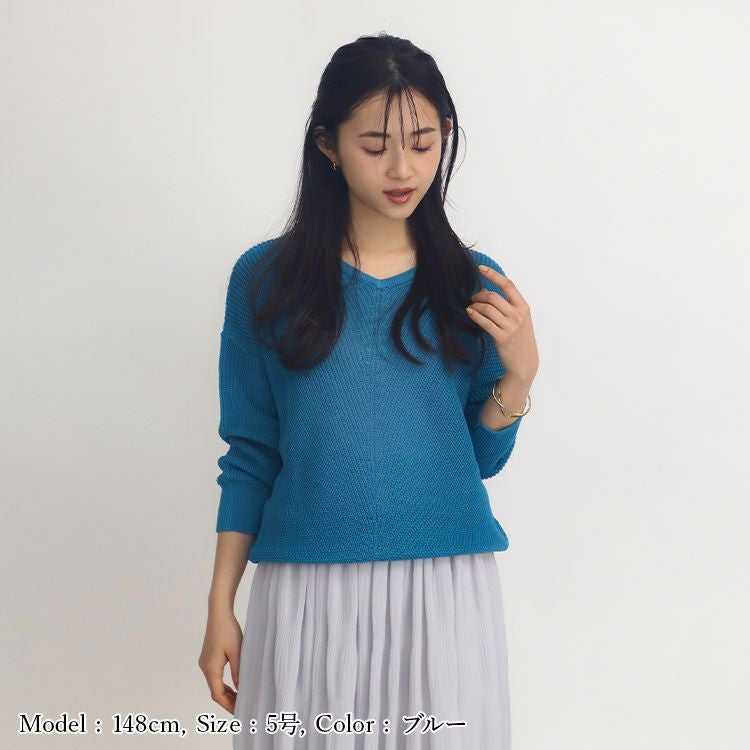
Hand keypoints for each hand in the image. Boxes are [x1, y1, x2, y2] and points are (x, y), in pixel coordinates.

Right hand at [198, 610, 242, 713]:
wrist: (219, 613)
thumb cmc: (228, 630)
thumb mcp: (237, 652)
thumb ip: (239, 672)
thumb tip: (242, 689)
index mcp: (210, 668)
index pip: (217, 694)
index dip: (228, 705)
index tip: (240, 711)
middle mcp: (205, 667)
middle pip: (215, 691)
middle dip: (228, 701)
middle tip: (243, 708)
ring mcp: (205, 662)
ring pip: (215, 684)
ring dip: (226, 693)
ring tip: (240, 699)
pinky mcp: (208, 657)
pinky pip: (215, 676)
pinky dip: (224, 684)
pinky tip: (234, 686)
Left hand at [467, 265, 538, 380]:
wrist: (525, 364)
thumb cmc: (520, 340)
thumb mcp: (520, 320)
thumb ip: (507, 306)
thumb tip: (486, 291)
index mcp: (524, 307)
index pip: (508, 285)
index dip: (493, 274)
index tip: (481, 268)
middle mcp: (518, 315)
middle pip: (494, 296)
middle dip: (480, 294)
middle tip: (473, 298)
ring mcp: (511, 327)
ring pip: (488, 308)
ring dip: (476, 305)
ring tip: (471, 307)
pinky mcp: (502, 338)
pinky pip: (485, 322)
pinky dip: (475, 315)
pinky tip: (470, 313)